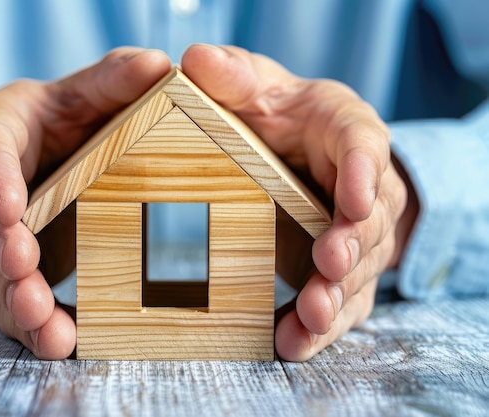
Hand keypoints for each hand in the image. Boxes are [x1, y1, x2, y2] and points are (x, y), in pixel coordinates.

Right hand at [0, 48, 170, 358]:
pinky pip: (3, 298)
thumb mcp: (81, 90)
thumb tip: (161, 65)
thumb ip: (115, 78)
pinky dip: (26, 323)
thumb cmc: (58, 118)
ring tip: (46, 325)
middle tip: (27, 273)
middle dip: (5, 252)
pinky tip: (55, 342)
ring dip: (15, 299)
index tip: (13, 208)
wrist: (26, 152)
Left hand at [181, 44, 413, 360]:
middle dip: (353, 244)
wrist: (286, 145)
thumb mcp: (251, 85)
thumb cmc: (270, 111)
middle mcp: (358, 182)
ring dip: (338, 295)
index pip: (363, 142)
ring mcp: (351, 229)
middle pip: (370, 215)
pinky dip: (318, 325)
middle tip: (330, 265)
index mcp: (340, 127)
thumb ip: (228, 75)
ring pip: (359, 268)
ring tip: (311, 318)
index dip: (362, 170)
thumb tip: (194, 60)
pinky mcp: (335, 267)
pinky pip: (337, 301)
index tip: (352, 197)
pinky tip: (292, 343)